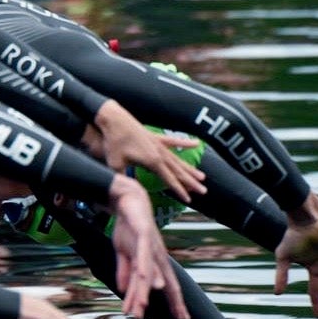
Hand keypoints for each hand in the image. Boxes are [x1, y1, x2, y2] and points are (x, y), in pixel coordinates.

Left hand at [91, 101, 206, 203]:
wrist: (113, 119)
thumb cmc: (113, 141)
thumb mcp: (115, 164)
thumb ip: (123, 179)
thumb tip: (126, 191)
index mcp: (152, 162)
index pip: (169, 180)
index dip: (180, 191)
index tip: (190, 200)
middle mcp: (159, 154)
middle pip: (178, 171)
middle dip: (191, 182)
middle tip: (204, 191)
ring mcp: (159, 144)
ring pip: (178, 159)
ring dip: (190, 169)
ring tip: (202, 176)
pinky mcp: (156, 137)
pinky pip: (174, 141)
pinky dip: (185, 142)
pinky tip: (196, 143)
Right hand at [106, 177, 187, 318]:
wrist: (128, 199)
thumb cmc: (129, 226)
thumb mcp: (123, 252)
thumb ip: (125, 271)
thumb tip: (123, 289)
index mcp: (155, 261)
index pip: (169, 285)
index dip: (175, 302)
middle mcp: (157, 256)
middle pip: (168, 282)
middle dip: (174, 302)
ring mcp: (151, 246)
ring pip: (150, 273)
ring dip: (145, 291)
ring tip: (143, 308)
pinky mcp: (143, 234)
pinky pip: (143, 254)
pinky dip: (144, 267)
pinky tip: (144, 278)